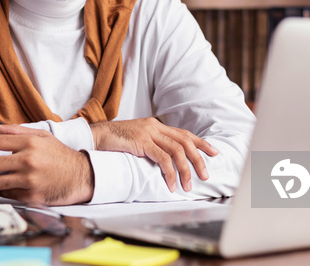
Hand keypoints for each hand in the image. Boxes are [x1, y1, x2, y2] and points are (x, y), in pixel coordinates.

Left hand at [0, 123, 93, 205]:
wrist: (81, 176)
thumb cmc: (60, 155)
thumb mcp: (41, 137)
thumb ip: (15, 131)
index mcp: (28, 143)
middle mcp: (27, 160)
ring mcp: (29, 179)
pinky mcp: (32, 196)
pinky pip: (7, 195)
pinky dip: (1, 192)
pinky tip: (3, 189)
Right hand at [89, 117, 217, 191]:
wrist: (95, 136)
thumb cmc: (114, 141)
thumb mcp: (136, 140)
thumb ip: (151, 144)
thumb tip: (165, 159)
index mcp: (155, 124)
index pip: (183, 133)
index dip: (200, 143)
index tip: (213, 153)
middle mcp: (155, 126)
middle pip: (185, 141)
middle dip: (198, 159)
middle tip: (205, 174)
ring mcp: (148, 133)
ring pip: (177, 150)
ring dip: (185, 170)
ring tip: (188, 186)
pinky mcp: (141, 142)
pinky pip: (162, 158)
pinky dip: (169, 172)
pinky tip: (170, 184)